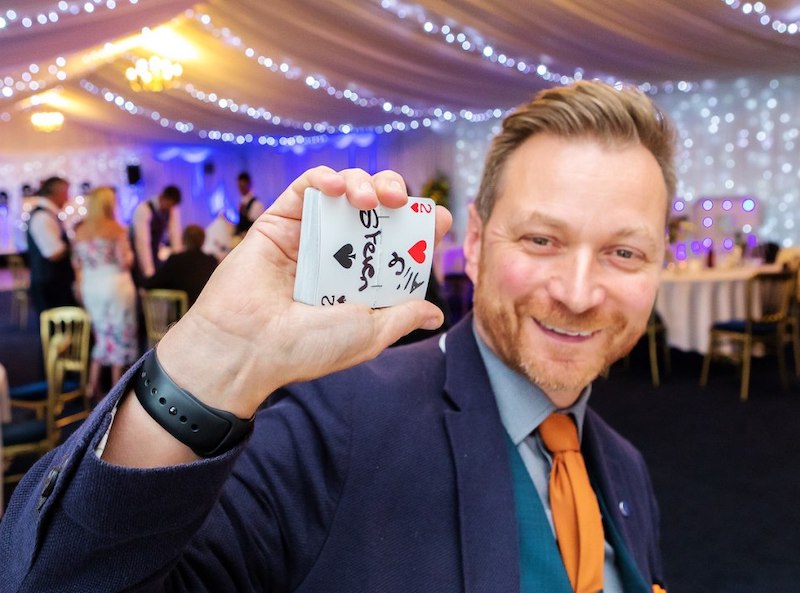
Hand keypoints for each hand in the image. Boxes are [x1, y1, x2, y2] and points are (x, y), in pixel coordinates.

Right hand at [156, 167, 451, 417]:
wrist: (247, 347)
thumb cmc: (307, 347)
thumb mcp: (369, 334)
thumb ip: (402, 317)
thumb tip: (435, 312)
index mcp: (360, 281)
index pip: (397, 244)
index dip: (420, 227)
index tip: (439, 218)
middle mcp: (337, 255)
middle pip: (375, 210)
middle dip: (394, 194)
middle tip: (401, 200)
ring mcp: (308, 235)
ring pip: (343, 191)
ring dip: (363, 183)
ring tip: (369, 199)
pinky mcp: (278, 221)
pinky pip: (304, 187)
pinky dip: (323, 177)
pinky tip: (335, 185)